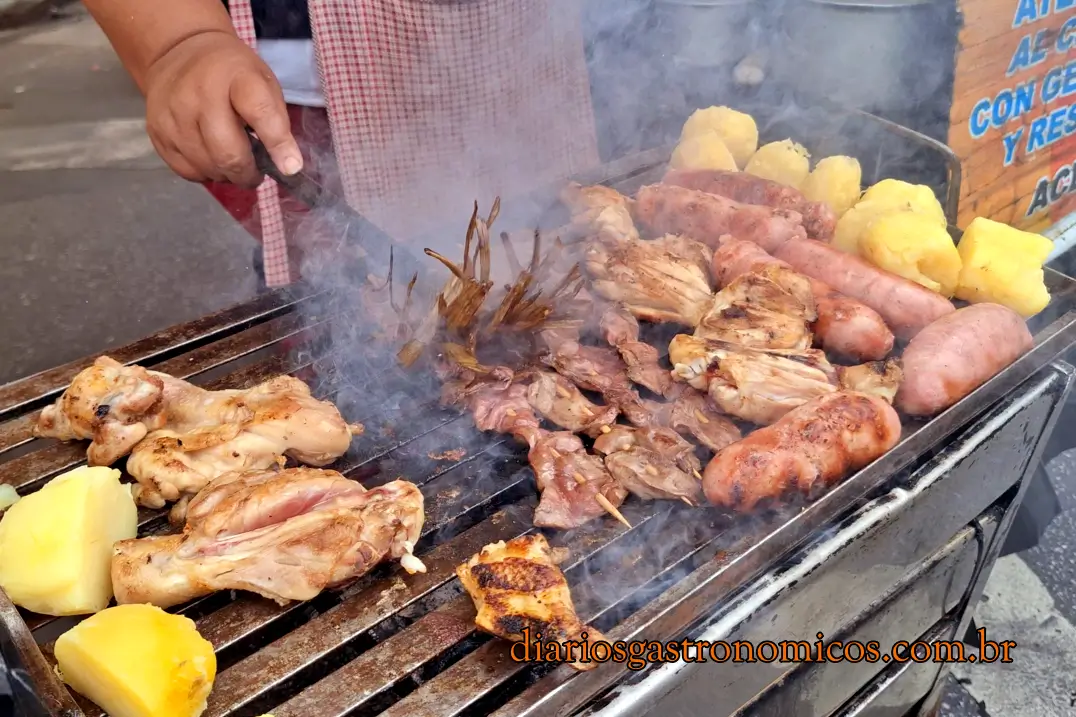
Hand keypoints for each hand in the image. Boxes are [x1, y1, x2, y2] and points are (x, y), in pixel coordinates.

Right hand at [143, 31, 302, 186]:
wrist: (181, 51)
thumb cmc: (232, 74)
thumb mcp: (263, 82)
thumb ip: (276, 121)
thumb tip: (288, 166)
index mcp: (236, 76)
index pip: (260, 112)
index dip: (278, 144)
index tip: (291, 168)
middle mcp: (199, 93)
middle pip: (228, 153)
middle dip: (247, 174)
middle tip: (255, 174)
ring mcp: (173, 113)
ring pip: (207, 167)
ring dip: (226, 175)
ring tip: (233, 163)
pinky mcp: (157, 131)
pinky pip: (187, 170)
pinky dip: (205, 173)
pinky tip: (211, 160)